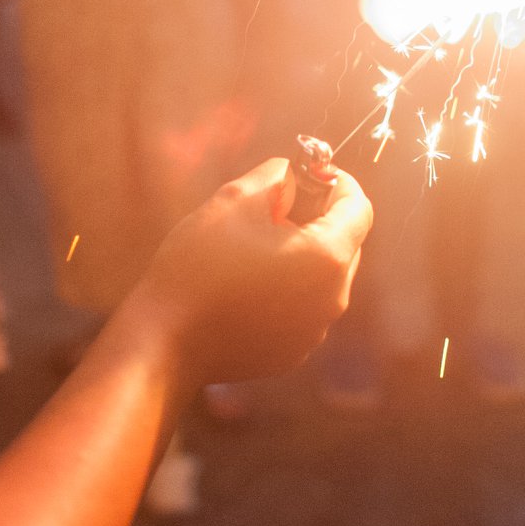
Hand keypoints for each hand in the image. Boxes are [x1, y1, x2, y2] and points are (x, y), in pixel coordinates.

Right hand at [125, 158, 370, 386]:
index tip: (309, 173)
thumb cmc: (199, 267)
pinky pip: (304, 308)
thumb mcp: (234, 200)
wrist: (165, 342)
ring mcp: (315, 331)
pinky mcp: (294, 351)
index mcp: (326, 257)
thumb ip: (275, 176)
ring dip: (300, 254)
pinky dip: (288, 289)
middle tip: (274, 208)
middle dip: (318, 218)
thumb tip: (292, 174)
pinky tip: (245, 286)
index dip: (337, 182)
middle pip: (346, 243)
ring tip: (252, 249)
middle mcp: (332, 298)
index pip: (359, 207)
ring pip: (323, 276)